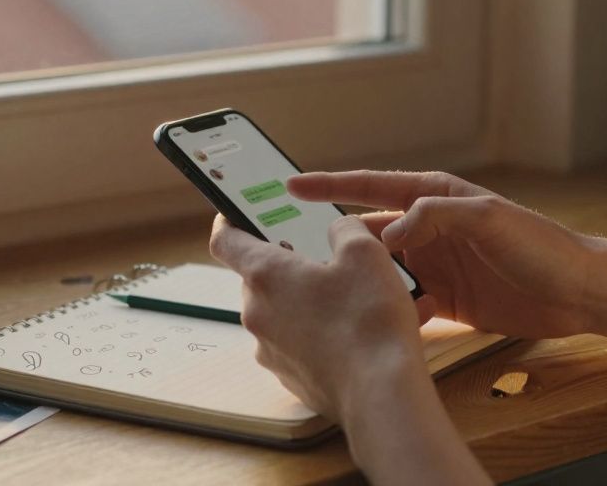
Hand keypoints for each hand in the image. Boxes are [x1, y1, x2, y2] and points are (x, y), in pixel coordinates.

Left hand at [208, 214, 435, 421]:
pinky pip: (301, 345)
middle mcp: (258, 313)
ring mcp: (272, 350)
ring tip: (354, 298)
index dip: (229, 222)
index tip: (237, 215)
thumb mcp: (365, 253)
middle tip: (321, 258)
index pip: (225, 241)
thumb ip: (345, 229)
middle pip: (259, 278)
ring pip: (283, 313)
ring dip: (308, 301)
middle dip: (287, 265)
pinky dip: (321, 334)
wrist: (380, 392)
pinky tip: (360, 332)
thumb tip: (338, 230)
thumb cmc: (368, 318)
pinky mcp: (292, 377)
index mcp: (266, 275)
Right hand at [288, 171, 593, 340]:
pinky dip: (391, 311)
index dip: (330, 185)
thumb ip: (436, 216)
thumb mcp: (487, 219)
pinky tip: (381, 321)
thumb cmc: (541, 246)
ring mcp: (436, 265)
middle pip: (368, 233)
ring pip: (382, 272)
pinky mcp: (446, 300)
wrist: (579, 293)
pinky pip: (404, 303)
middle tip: (301, 256)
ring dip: (362, 282)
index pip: (372, 187)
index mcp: (436, 198)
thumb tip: (389, 231)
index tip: (291, 185)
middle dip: (336, 243)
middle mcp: (430, 230)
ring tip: (333, 294)